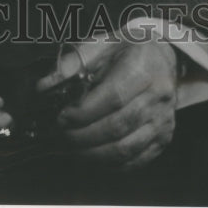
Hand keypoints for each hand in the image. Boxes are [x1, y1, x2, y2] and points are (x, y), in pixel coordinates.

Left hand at [37, 37, 177, 169]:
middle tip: (60, 135)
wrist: (162, 55)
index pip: (113, 97)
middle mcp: (159, 96)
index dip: (84, 112)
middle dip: (84, 136)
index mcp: (144, 67)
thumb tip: (44, 86)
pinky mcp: (164, 138)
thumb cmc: (127, 48)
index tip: (61, 117)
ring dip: (94, 154)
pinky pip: (137, 159)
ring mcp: (163, 120)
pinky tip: (92, 155)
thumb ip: (72, 63)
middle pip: (118, 126)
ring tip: (70, 148)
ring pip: (127, 148)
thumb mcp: (101, 43)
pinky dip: (111, 164)